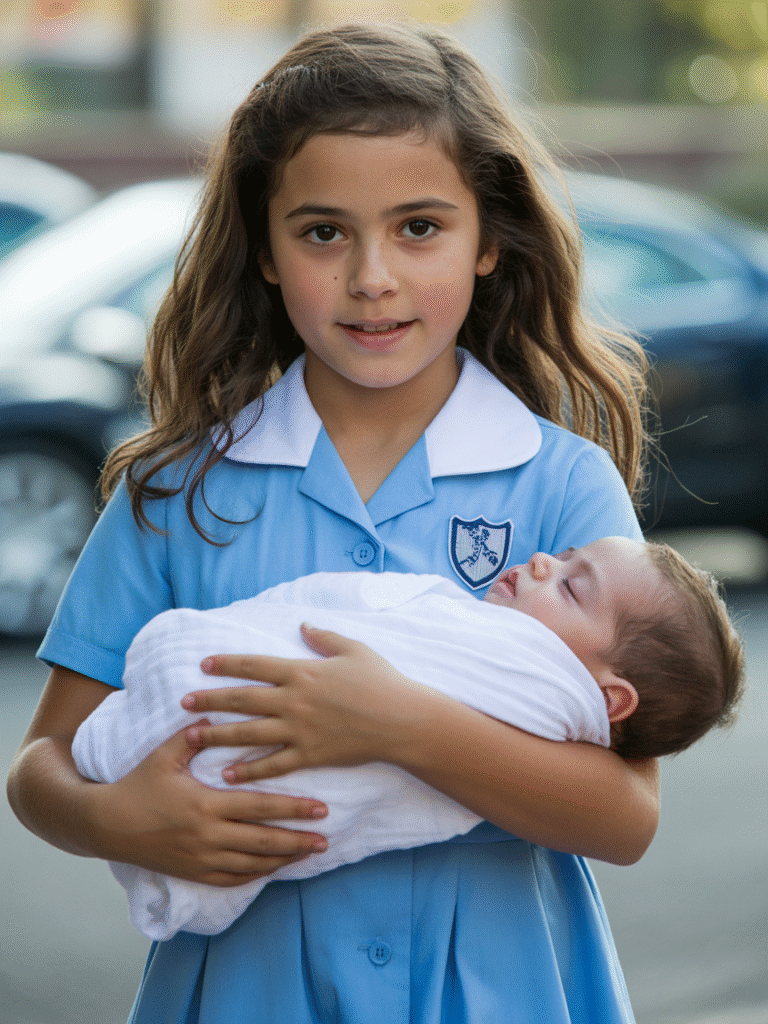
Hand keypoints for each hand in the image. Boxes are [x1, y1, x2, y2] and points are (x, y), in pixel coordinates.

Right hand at [94, 723, 328, 886]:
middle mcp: (208, 835)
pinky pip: (233, 878)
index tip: (321, 807)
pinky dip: (258, 874)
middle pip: (264, 840)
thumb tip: (212, 716)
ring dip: (285, 859)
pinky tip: (276, 869)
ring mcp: (202, 858)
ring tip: (311, 852)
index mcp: (206, 804)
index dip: (292, 808)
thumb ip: (189, 737)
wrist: (107, 825)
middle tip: (326, 836)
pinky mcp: (194, 873)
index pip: (259, 807)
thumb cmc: (138, 786)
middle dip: (298, 838)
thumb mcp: (163, 757)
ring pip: (253, 863)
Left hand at [181, 625, 423, 783]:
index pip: (255, 665)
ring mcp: (299, 730)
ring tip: (191, 736)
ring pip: (248, 733)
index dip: (228, 664)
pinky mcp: (309, 755)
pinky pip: (271, 764)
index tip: (204, 664)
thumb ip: (325, 638)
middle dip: (210, 700)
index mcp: (302, 671)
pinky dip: (247, 770)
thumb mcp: (354, 650)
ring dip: (218, 735)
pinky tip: (227, 774)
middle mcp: (294, 700)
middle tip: (183, 702)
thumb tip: (304, 625)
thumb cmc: (382, 682)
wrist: (402, 720)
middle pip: (242, 700)